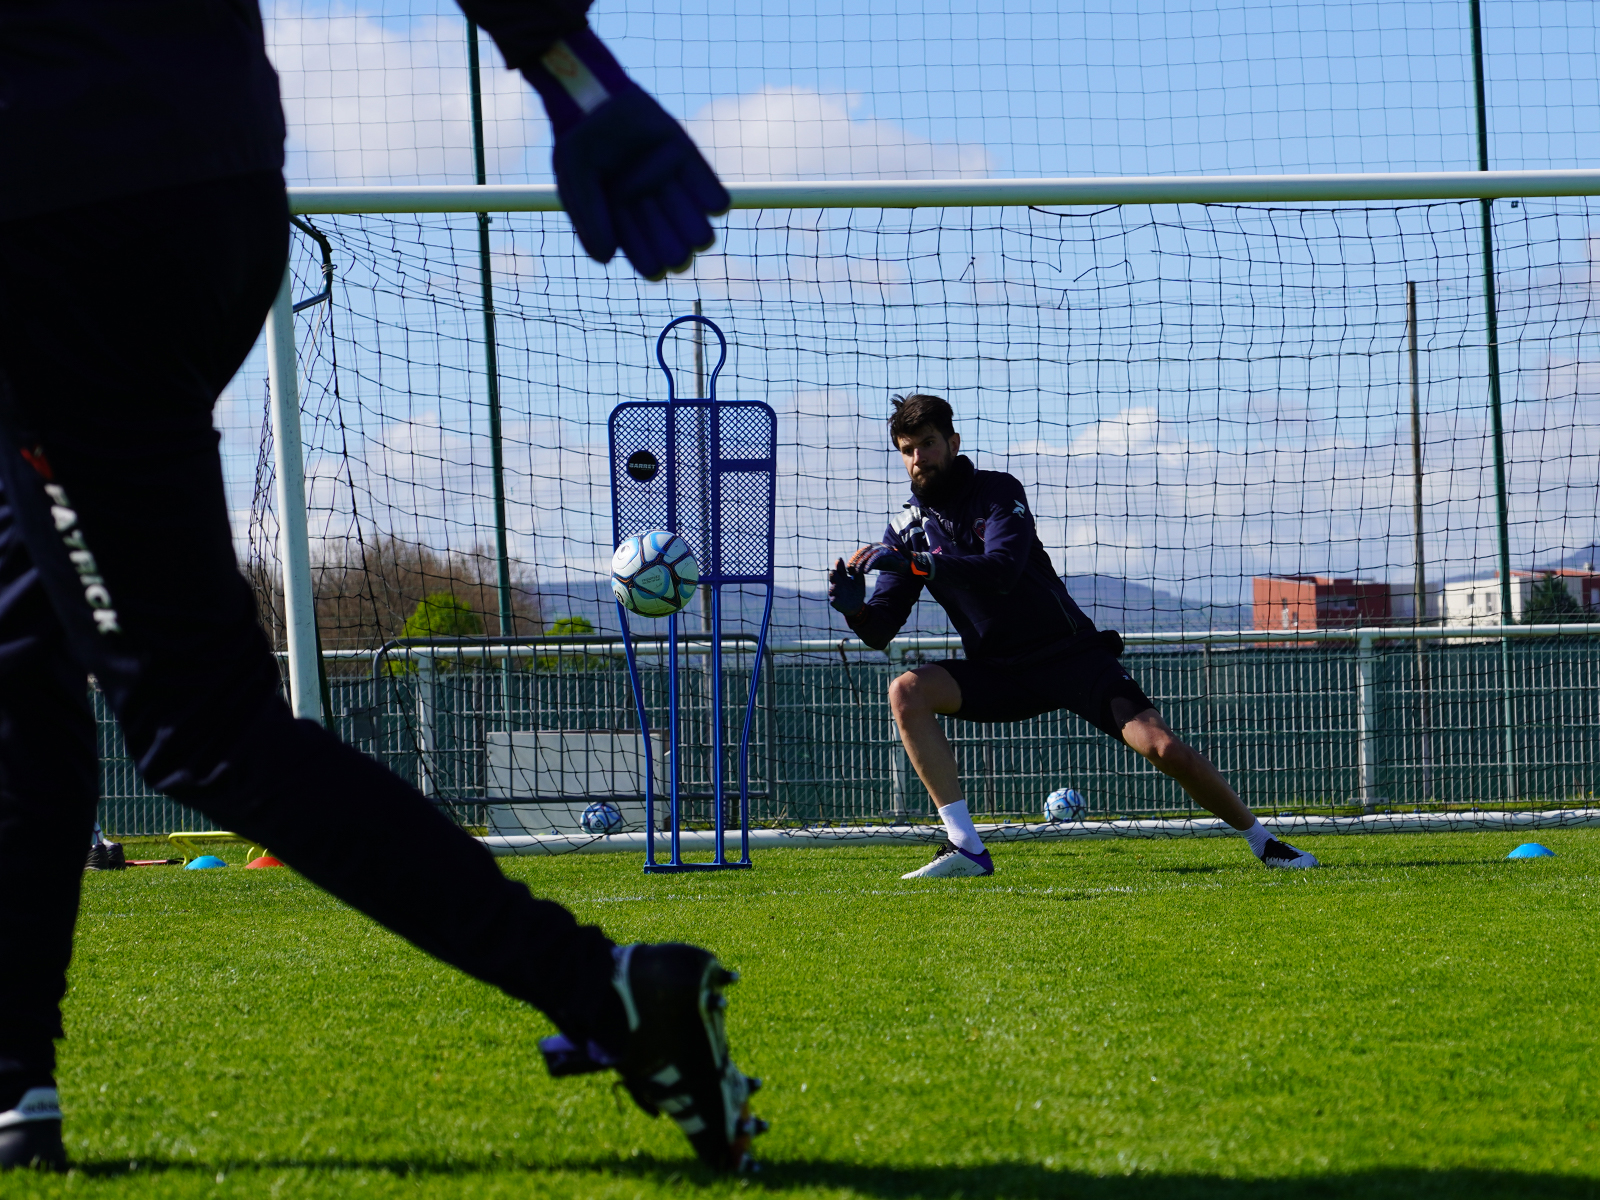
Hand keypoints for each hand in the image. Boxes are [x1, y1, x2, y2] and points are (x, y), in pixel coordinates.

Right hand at [526, 31, 730, 280]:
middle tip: (672, 248)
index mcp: (625, 223)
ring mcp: (672, 185)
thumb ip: (589, 220)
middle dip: (676, 252)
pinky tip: (709, 205)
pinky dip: (714, 203)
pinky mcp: (689, 162)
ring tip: (690, 227)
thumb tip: (606, 259)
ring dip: (696, 232)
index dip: (652, 265)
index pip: (647, 259)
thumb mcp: (575, 184)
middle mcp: (651, 208)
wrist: (595, 97)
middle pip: (677, 249)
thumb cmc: (579, 144)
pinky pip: (714, 196)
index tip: (653, 267)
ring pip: (699, 230)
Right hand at [828, 558, 864, 615]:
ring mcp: (836, 592)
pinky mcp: (835, 601)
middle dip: (833, 574)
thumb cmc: (857, 591)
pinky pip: (833, 600)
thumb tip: (859, 564)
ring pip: (832, 588)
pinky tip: (834, 598)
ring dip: (833, 587)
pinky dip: (833, 599)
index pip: (840, 569)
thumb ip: (859, 573)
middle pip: (833, 577)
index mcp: (843, 577)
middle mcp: (838, 583)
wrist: (857, 604)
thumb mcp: (860, 581)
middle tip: (834, 571)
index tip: (839, 559)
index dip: (839, 564)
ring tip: (835, 586)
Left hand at [847, 543, 935, 579]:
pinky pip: (876, 559)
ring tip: (856, 572)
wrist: (905, 562)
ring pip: (868, 556)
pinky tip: (865, 572)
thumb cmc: (890, 562)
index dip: (853, 559)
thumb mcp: (876, 563)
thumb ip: (867, 563)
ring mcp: (882, 548)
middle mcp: (877, 546)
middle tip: (850, 571)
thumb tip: (854, 569)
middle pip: (862, 553)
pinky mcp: (887, 553)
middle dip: (855, 562)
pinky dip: (870, 565)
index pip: (860, 552)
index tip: (848, 567)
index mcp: (873, 547)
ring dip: (861, 564)